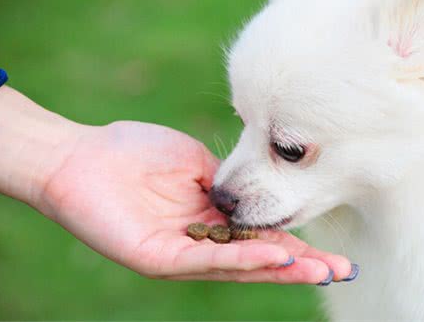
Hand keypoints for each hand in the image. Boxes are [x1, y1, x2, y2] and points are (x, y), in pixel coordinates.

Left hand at [41, 121, 351, 283]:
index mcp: (211, 218)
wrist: (81, 155)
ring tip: (318, 269)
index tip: (332, 247)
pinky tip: (274, 254)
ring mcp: (181, 253)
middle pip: (258, 259)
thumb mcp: (194, 161)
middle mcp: (201, 241)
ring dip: (280, 267)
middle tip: (342, 271)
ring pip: (238, 266)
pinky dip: (243, 257)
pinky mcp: (158, 258)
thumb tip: (257, 190)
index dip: (297, 242)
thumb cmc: (132, 151)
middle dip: (301, 266)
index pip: (261, 234)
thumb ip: (226, 181)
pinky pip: (207, 260)